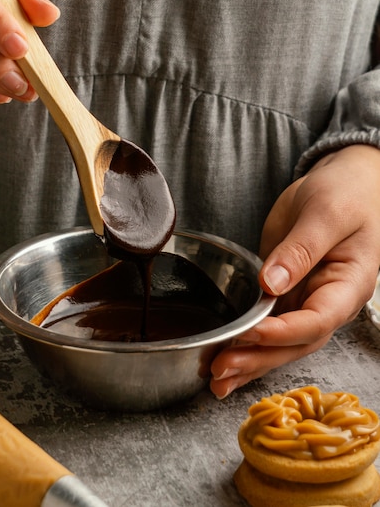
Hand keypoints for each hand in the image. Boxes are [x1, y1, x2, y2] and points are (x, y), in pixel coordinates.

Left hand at [210, 144, 379, 398]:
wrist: (347, 184)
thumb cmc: (346, 194)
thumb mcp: (327, 214)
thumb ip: (301, 249)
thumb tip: (271, 283)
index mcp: (348, 286)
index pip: (317, 320)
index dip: (283, 332)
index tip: (249, 333)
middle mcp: (328, 302)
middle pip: (296, 342)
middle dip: (258, 358)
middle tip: (221, 369)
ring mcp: (306, 301)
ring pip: (280, 343)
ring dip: (249, 362)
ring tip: (216, 380)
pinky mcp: (286, 295)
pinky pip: (268, 326)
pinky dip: (246, 346)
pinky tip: (224, 361)